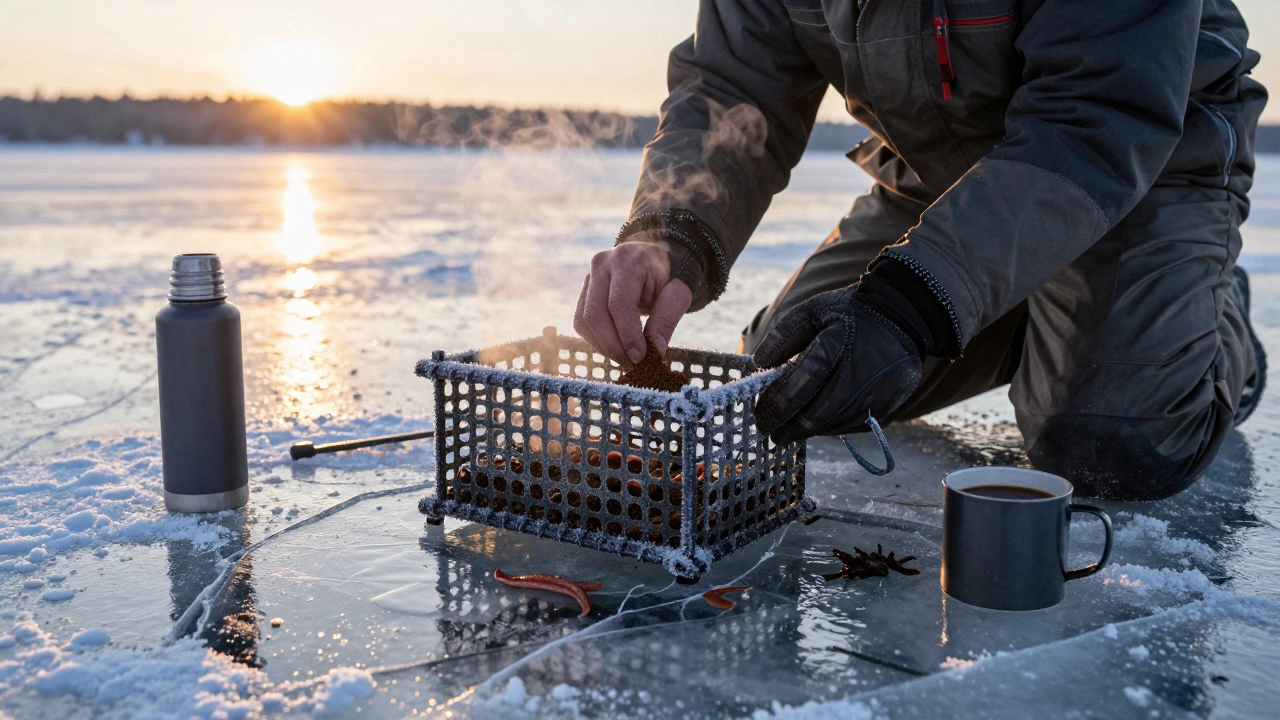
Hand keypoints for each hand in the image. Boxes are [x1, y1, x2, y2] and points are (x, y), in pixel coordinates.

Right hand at [574, 240, 692, 366]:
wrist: (657, 257)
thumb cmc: (670, 275)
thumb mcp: (678, 292)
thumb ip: (667, 319)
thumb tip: (655, 351)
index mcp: (626, 260)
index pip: (619, 304)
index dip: (627, 335)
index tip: (640, 358)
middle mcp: (601, 265)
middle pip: (595, 314)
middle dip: (613, 346)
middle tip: (633, 364)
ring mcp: (589, 277)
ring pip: (584, 321)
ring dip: (603, 346)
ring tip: (626, 358)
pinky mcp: (584, 290)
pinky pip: (581, 322)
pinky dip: (596, 340)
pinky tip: (616, 346)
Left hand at [753, 285, 922, 444]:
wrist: (904, 317)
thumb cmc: (850, 314)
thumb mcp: (814, 311)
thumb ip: (784, 335)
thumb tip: (758, 365)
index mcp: (838, 345)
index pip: (800, 385)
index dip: (776, 406)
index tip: (760, 417)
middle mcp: (861, 374)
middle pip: (816, 415)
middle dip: (788, 428)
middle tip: (771, 432)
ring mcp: (878, 394)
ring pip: (833, 425)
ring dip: (808, 430)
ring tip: (790, 427)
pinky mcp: (888, 406)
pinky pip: (852, 425)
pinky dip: (831, 426)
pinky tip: (818, 420)